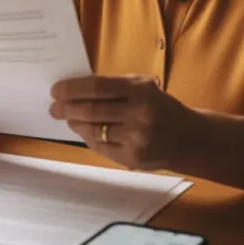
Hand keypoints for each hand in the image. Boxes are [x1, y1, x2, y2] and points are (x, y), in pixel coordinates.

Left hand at [49, 75, 198, 170]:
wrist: (189, 138)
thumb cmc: (159, 106)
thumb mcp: (142, 88)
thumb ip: (113, 87)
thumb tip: (73, 90)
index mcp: (140, 90)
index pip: (97, 87)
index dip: (72, 88)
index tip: (55, 90)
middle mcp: (139, 113)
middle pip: (91, 110)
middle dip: (67, 108)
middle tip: (54, 107)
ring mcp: (137, 137)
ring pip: (94, 130)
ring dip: (75, 124)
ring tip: (68, 119)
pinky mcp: (134, 157)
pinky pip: (101, 147)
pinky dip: (88, 138)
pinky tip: (84, 132)